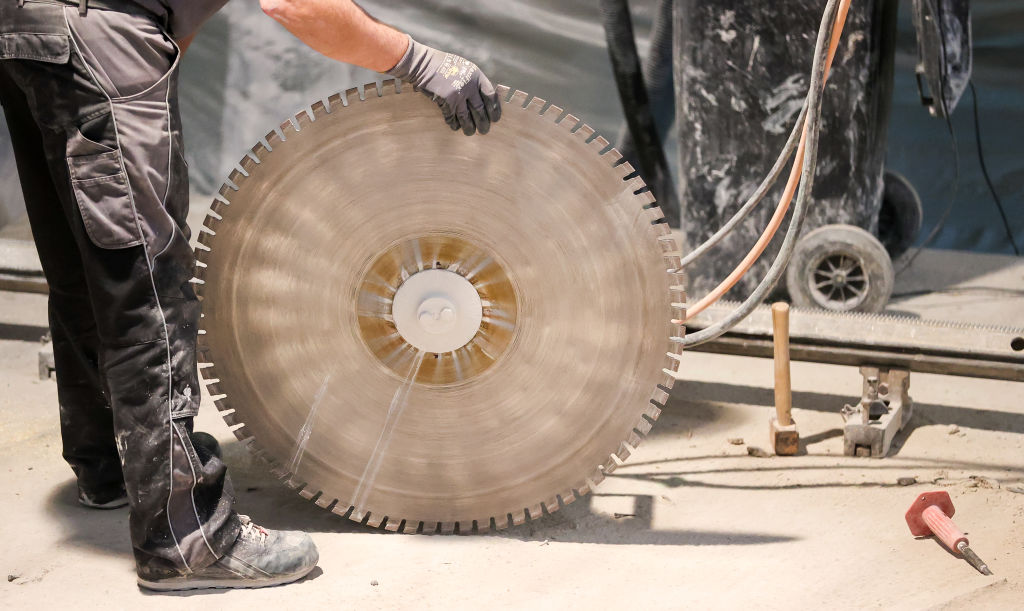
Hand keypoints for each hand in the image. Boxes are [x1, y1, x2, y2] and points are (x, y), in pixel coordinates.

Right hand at [387, 37, 501, 135]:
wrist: (423, 64)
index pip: (491, 96)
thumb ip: (474, 82)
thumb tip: (484, 100)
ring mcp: (458, 95)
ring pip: (467, 118)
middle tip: (484, 130)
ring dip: (469, 128)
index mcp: (477, 76)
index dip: (495, 110)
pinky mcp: (446, 102)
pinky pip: (452, 118)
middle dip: (483, 123)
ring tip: (470, 132)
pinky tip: (455, 127)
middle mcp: (469, 86)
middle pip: (481, 110)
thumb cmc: (444, 65)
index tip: (495, 118)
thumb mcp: (464, 68)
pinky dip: (454, 124)